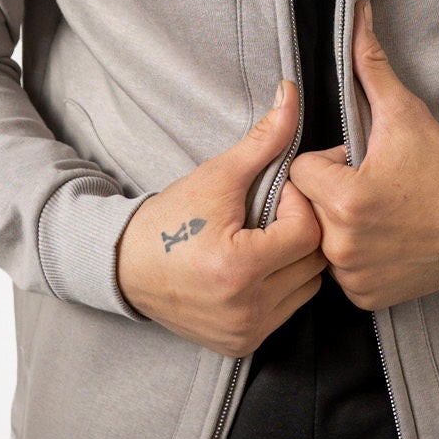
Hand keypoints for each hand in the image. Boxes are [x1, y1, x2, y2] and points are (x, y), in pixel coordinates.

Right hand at [115, 80, 325, 355]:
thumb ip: (264, 139)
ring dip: (297, 259)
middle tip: (274, 213)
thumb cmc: (171, 218)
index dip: (298, 206)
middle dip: (302, 230)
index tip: (278, 194)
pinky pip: (288, 309)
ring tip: (264, 239)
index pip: (306, 233)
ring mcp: (245, 332)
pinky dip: (283, 286)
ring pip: (308, 287)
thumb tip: (291, 94)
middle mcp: (244, 309)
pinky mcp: (242, 344)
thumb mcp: (217, 175)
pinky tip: (257, 266)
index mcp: (237, 269)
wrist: (125, 266)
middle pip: (313, 262)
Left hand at [287, 0, 438, 309]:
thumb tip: (356, 15)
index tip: (362, 162)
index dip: (330, 160)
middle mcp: (343, 244)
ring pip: (321, 239)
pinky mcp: (366, 296)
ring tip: (381, 214)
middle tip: (374, 187)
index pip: (303, 169)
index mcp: (346, 200)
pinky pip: (341, 272)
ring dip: (340, 226)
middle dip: (332, 192)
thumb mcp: (405, 114)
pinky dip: (356, 259)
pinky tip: (385, 241)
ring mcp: (354, 275)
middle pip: (308, 205)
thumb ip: (371, 66)